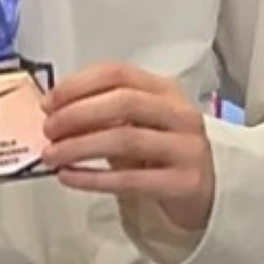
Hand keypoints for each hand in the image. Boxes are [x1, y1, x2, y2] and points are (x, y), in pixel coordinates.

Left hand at [41, 62, 214, 233]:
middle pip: (123, 102)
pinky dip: (93, 178)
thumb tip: (55, 116)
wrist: (215, 190)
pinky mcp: (184, 183)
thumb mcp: (143, 125)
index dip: (79, 84)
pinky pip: (130, 179)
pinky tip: (69, 177)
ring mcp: (186, 148)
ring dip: (79, 146)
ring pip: (125, 139)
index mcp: (165, 91)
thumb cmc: (168, 152)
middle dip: (77, 114)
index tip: (49, 102)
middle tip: (49, 129)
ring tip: (52, 155)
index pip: (119, 73)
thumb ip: (107, 115)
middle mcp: (179, 114)